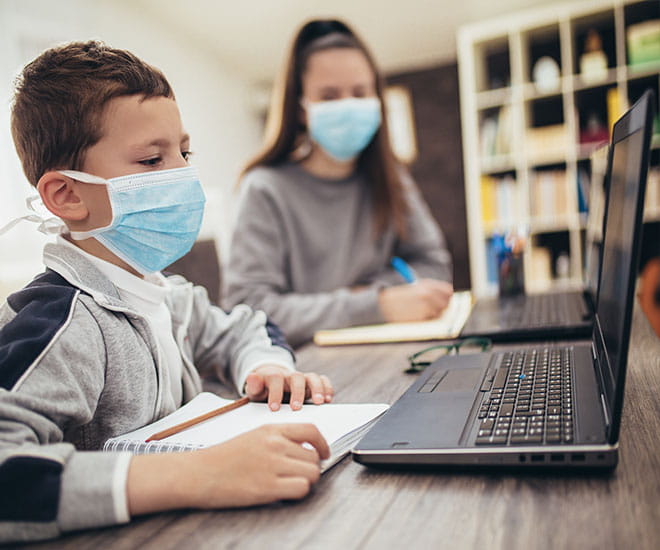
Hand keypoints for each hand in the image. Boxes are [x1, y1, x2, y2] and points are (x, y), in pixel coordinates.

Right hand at [127, 423, 329, 513]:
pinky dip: (299, 492)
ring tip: (291, 483)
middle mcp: (275, 445)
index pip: (311, 430)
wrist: (198, 473)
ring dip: (307, 480)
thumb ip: (278, 439)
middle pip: (314, 456)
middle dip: (312, 467)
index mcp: (271, 430)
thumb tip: (304, 448)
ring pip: (312, 472)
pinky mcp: (268, 487)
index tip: (324, 453)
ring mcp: (272, 465)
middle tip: (300, 474)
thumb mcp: (253, 436)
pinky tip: (285, 493)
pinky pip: (302, 488)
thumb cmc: (223, 457)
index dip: (323, 443)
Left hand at [245, 365, 333, 410]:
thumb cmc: (264, 391)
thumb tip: (251, 377)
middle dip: (298, 392)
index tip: (274, 408)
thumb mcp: (255, 390)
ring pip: (312, 377)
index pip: (275, 379)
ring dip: (317, 389)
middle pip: (296, 377)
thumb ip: (254, 385)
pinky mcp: (313, 383)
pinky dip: (327, 388)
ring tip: (319, 402)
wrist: (272, 383)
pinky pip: (323, 380)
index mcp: (274, 376)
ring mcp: (303, 378)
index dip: (275, 393)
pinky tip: (328, 399)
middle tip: (296, 408)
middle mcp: (290, 376)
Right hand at [378, 279, 452, 321]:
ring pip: (439, 313)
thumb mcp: (415, 287)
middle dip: (442, 306)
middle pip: (446, 303)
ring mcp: (425, 307)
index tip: (445, 299)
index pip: (448, 291)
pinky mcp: (421, 318)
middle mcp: (428, 294)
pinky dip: (426, 320)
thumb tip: (449, 296)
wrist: (383, 305)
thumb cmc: (400, 297)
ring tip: (421, 312)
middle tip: (434, 308)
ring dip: (434, 314)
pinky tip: (416, 316)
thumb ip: (432, 290)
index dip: (447, 296)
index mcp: (427, 285)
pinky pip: (430, 321)